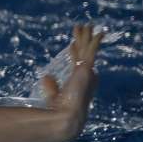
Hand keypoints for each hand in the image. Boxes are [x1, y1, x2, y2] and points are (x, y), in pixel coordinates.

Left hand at [41, 24, 102, 140]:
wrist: (65, 117)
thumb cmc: (58, 111)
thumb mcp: (53, 96)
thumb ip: (51, 87)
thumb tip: (45, 76)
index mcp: (78, 82)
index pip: (76, 63)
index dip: (75, 53)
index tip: (72, 45)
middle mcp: (85, 76)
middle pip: (84, 54)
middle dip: (82, 41)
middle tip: (82, 29)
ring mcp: (87, 72)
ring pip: (87, 50)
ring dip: (86, 36)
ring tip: (86, 24)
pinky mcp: (86, 69)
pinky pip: (91, 50)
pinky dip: (94, 40)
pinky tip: (97, 31)